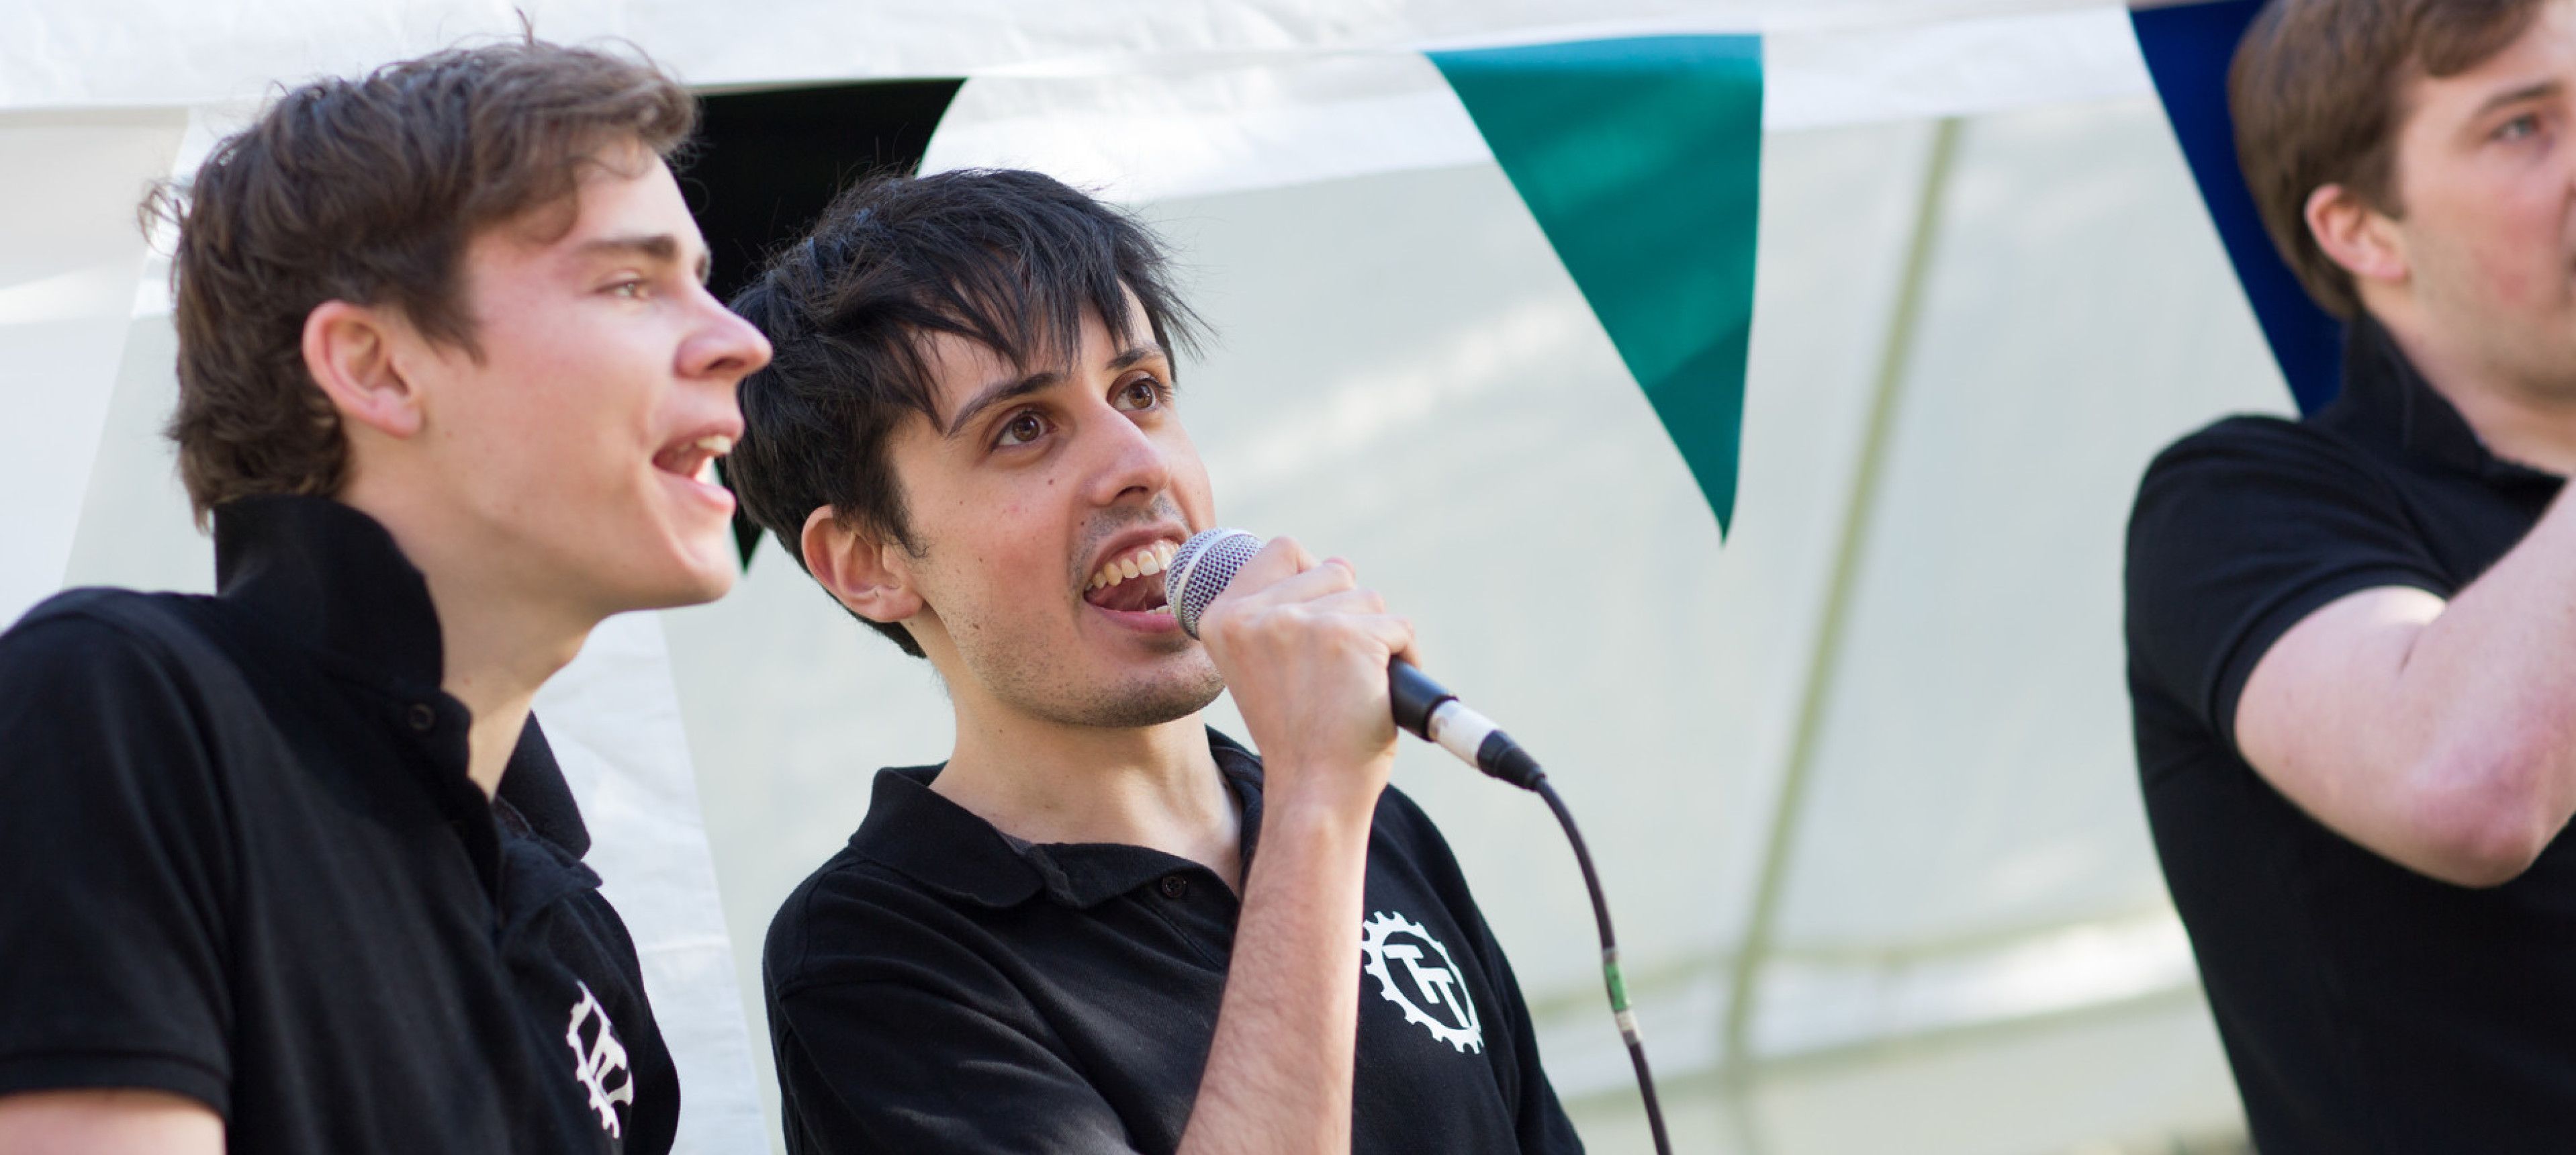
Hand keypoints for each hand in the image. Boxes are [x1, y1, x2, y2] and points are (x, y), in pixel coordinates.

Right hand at [1195, 536, 1416, 818]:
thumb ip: (1272, 616)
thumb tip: (1329, 567)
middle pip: (1333, 568)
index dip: (1312, 576)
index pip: (1282, 549)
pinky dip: (1405, 657)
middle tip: (1338, 667)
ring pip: (1368, 597)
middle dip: (1348, 610)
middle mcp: (1256, 614)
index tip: (1319, 622)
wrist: (1314, 789)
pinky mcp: (1351, 637)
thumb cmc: (1295, 734)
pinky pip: (1399, 626)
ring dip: (1376, 635)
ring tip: (1358, 684)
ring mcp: (1303, 622)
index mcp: (1223, 618)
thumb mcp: (1258, 664)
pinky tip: (1384, 692)